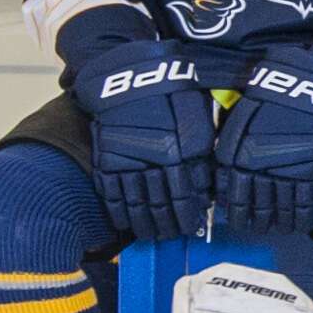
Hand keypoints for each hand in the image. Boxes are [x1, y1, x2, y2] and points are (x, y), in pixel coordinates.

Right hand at [71, 39, 215, 243]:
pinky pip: (110, 192)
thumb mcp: (199, 118)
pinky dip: (117, 211)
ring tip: (150, 236)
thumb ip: (202, 154)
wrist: (131, 74)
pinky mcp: (106, 158)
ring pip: (135, 203)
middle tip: (170, 238)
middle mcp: (154, 161)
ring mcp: (127, 162)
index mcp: (181, 152)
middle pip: (160, 204)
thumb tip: (207, 185)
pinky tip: (123, 222)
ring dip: (143, 223)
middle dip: (167, 225)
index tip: (190, 229)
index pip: (185, 195)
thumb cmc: (173, 93)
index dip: (187, 215)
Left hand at [210, 48, 312, 236]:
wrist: (308, 85)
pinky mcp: (311, 171)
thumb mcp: (239, 116)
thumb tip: (225, 174)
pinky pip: (305, 201)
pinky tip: (304, 221)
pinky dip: (304, 214)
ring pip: (280, 207)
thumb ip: (232, 147)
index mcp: (234, 156)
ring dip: (280, 222)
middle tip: (261, 229)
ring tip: (282, 229)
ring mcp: (285, 171)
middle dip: (258, 222)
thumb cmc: (270, 94)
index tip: (240, 220)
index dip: (236, 213)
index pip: (232, 196)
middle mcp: (257, 169)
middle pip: (256, 207)